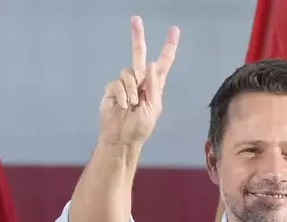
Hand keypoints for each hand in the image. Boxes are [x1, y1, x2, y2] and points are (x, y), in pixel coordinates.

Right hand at [99, 16, 179, 145]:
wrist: (123, 138)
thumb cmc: (141, 127)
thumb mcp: (154, 108)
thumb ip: (153, 86)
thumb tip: (150, 64)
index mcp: (154, 85)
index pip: (162, 63)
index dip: (168, 47)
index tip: (174, 31)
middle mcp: (140, 81)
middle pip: (138, 54)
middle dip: (137, 36)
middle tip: (136, 19)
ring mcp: (125, 84)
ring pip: (129, 72)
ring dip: (133, 90)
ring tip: (133, 105)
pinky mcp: (112, 89)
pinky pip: (117, 83)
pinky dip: (123, 95)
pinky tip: (124, 105)